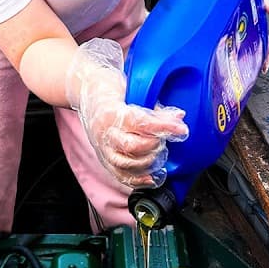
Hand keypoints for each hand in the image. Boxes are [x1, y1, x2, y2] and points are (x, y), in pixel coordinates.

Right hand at [66, 39, 188, 188]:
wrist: (86, 90)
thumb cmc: (110, 88)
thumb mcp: (132, 89)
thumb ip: (154, 106)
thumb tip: (178, 117)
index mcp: (112, 111)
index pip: (140, 123)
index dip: (163, 127)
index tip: (181, 129)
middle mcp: (105, 132)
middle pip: (132, 146)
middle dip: (155, 146)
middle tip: (165, 140)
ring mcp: (102, 147)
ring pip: (126, 164)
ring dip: (148, 163)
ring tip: (159, 155)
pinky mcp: (103, 157)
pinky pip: (120, 175)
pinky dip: (138, 179)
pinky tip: (151, 177)